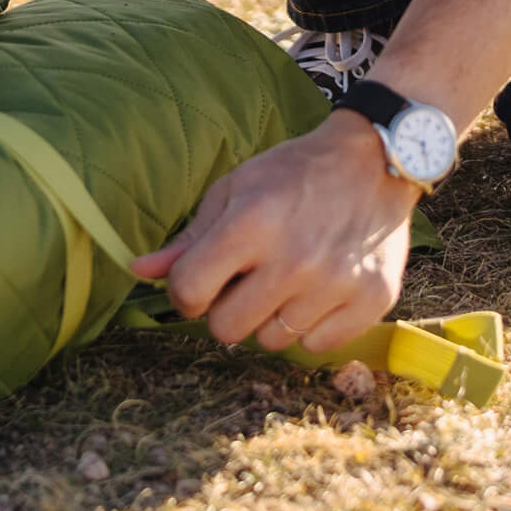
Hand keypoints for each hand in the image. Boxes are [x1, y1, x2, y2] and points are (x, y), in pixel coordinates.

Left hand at [129, 113, 416, 353]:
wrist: (372, 163)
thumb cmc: (292, 174)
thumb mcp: (233, 191)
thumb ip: (189, 239)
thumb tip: (138, 273)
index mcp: (250, 224)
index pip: (189, 291)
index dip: (184, 293)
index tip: (198, 282)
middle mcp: (293, 261)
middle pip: (227, 329)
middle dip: (224, 309)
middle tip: (244, 281)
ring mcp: (335, 285)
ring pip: (271, 341)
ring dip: (269, 318)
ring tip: (284, 280)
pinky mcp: (371, 301)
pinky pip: (316, 347)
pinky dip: (309, 327)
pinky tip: (316, 291)